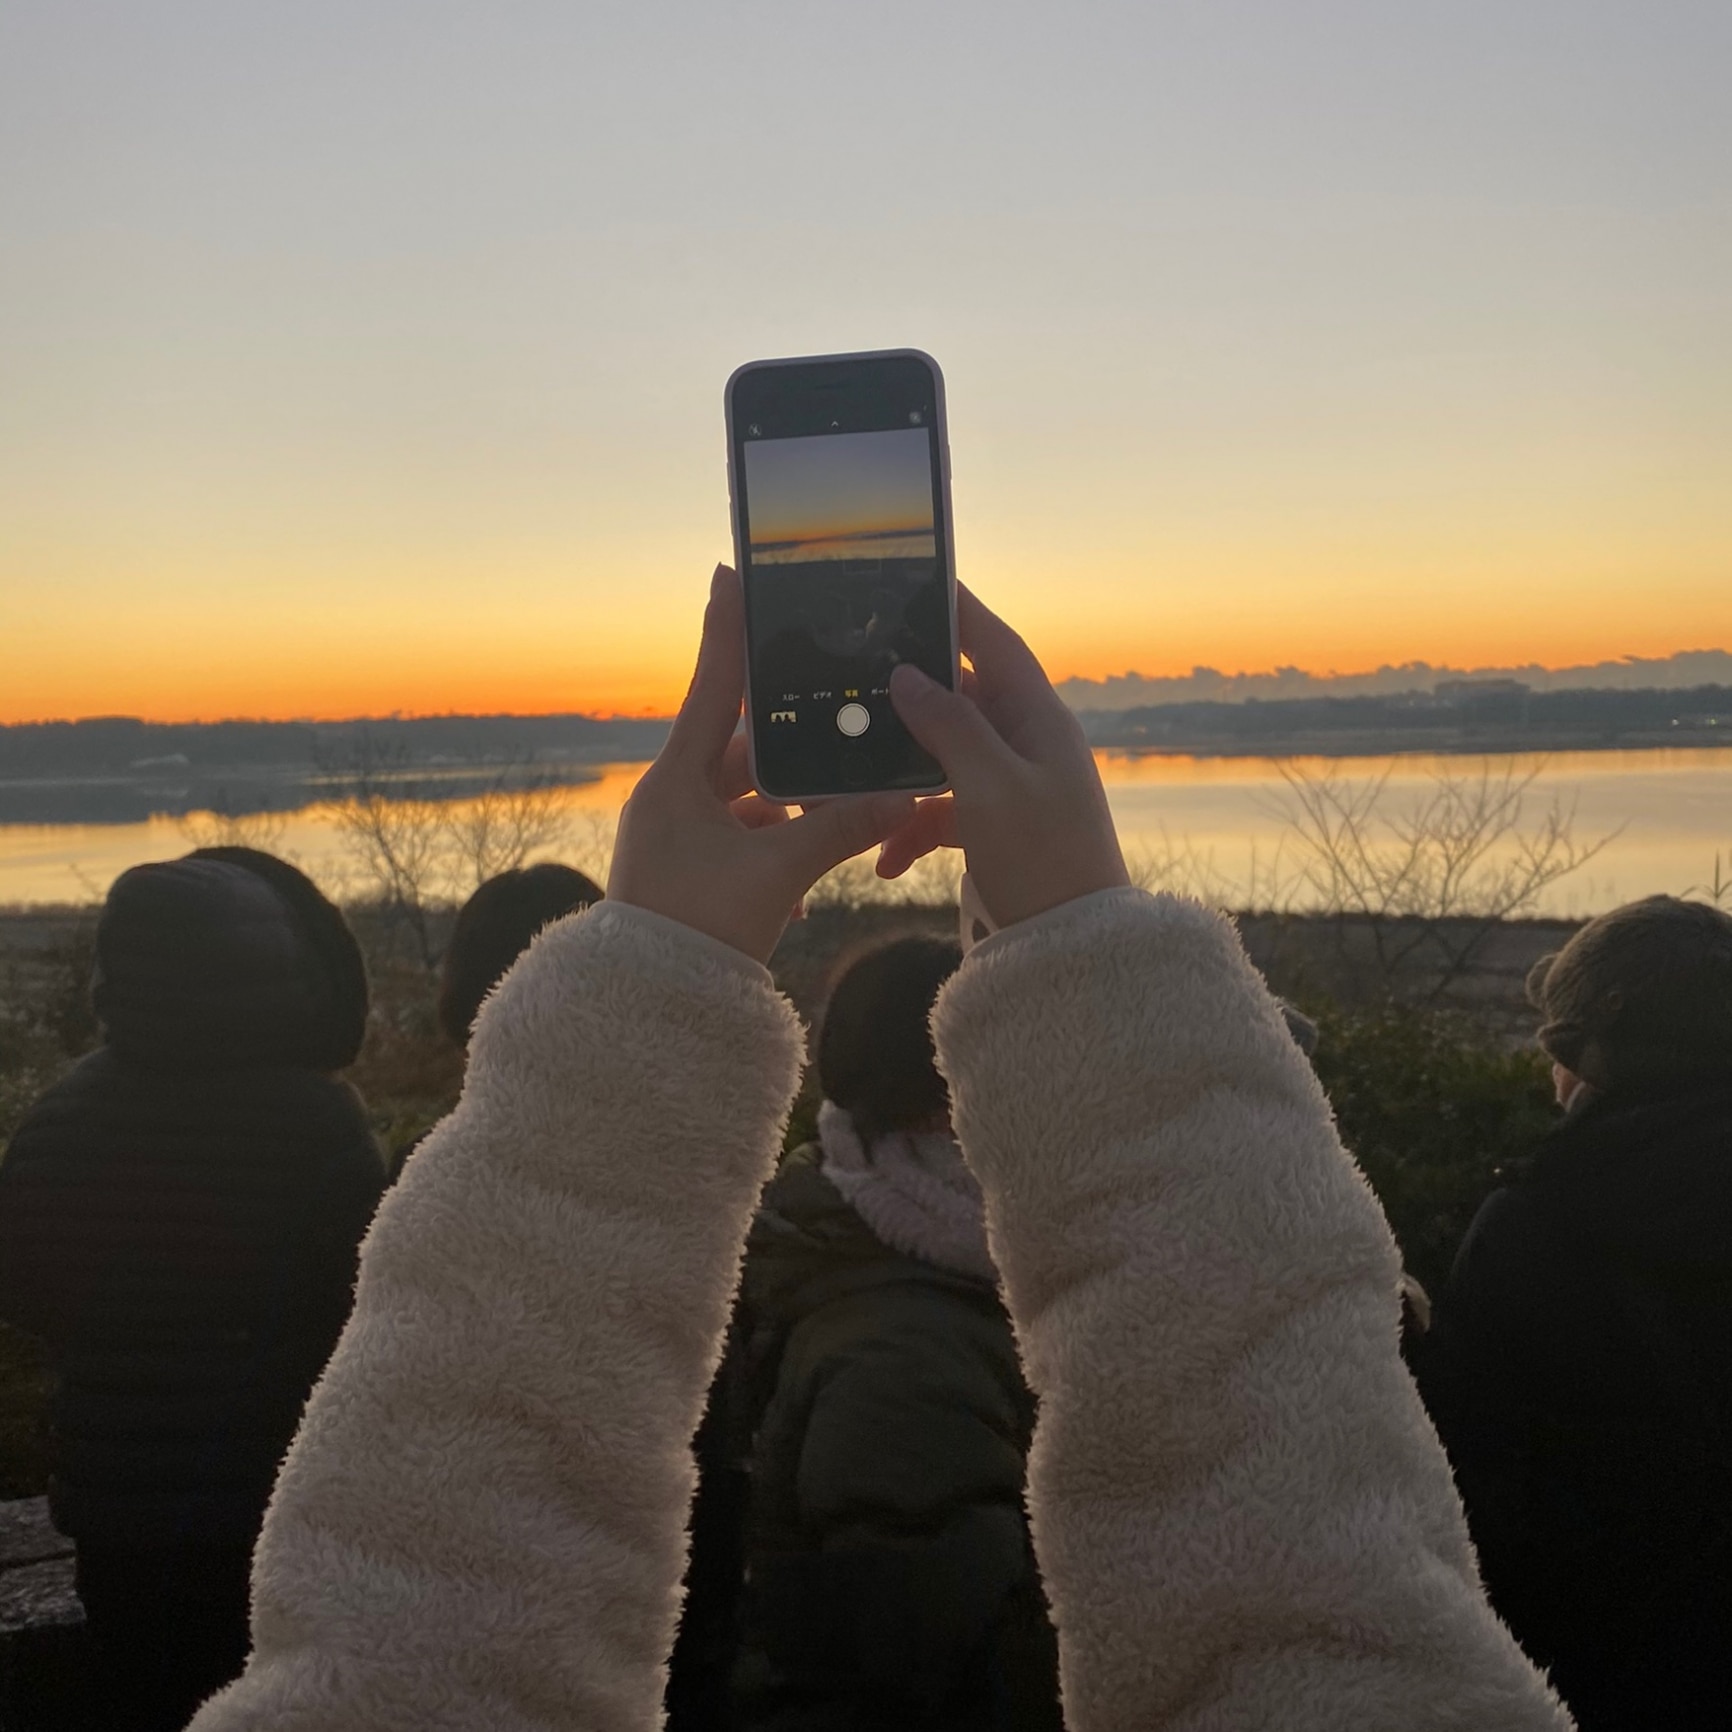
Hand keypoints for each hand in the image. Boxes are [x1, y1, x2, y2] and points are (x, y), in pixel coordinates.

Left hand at [608, 565, 916, 963]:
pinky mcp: (689, 870)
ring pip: (747, 799)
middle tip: (839, 727)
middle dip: (794, 750)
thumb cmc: (697, 932)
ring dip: (792, 807)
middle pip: (743, 750)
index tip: (731, 574)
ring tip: (838, 812)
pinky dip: (778, 843)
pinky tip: (812, 862)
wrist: (650, 1007)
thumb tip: (904, 798)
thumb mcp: (776, 875)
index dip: (726, 631)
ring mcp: (676, 835)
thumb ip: (841, 830)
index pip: (712, 687)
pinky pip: (742, 837)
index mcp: (676, 781)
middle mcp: (670, 798)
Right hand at [879, 585, 1128, 928]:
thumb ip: (948, 725)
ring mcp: (1013, 785)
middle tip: (853, 685)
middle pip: (959, 699)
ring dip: (900, 777)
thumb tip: (908, 674)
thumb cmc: (1044, 861)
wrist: (1071, 950)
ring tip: (854, 787)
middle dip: (907, 701)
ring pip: (942, 757)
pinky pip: (945, 811)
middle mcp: (1028, 743)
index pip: (995, 643)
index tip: (916, 579)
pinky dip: (913, 829)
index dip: (958, 609)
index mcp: (1039, 720)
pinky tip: (885, 860)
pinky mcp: (999, 826)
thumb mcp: (990, 787)